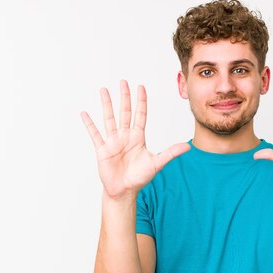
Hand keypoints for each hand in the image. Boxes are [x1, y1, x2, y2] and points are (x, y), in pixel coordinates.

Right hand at [81, 80, 189, 199]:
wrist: (124, 191)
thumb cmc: (140, 177)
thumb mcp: (157, 163)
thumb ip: (171, 153)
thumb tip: (188, 147)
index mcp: (138, 137)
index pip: (140, 115)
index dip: (141, 101)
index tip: (141, 87)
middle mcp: (125, 136)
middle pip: (124, 112)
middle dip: (124, 97)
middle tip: (123, 81)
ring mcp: (113, 141)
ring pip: (109, 118)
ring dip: (107, 104)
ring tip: (104, 90)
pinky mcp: (102, 149)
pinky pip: (95, 134)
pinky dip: (89, 124)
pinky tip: (84, 113)